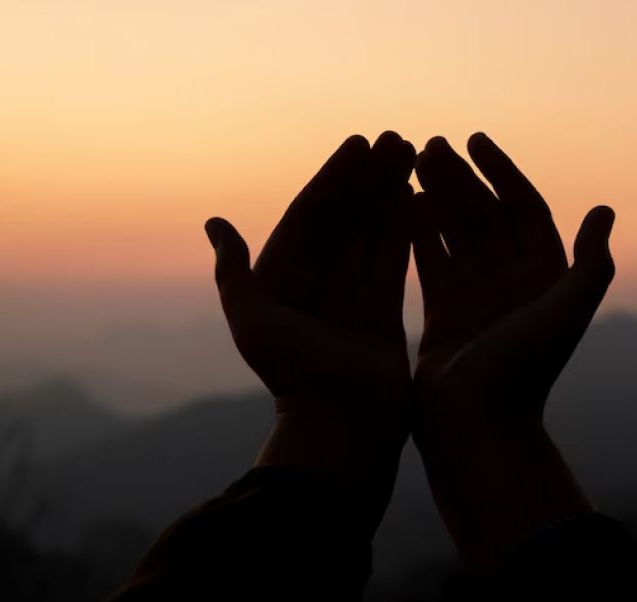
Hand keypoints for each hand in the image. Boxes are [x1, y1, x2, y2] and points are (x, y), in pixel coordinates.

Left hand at [205, 132, 415, 519]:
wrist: (340, 425)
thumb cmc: (292, 373)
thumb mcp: (252, 320)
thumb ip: (235, 272)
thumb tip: (214, 223)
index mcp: (283, 279)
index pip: (310, 214)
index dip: (334, 177)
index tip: (358, 144)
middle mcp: (317, 283)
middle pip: (345, 217)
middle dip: (369, 178)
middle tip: (396, 140)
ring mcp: (352, 296)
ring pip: (374, 233)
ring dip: (392, 194)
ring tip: (415, 156)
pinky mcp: (384, 312)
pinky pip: (397, 261)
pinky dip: (408, 229)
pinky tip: (422, 198)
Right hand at [410, 133, 615, 565]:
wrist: (479, 429)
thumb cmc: (524, 371)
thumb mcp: (565, 313)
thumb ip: (589, 264)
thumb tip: (604, 210)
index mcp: (545, 279)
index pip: (524, 210)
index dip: (502, 172)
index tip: (474, 140)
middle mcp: (512, 285)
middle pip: (485, 216)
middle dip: (460, 178)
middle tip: (430, 144)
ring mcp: (476, 300)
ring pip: (455, 235)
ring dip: (436, 198)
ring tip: (410, 163)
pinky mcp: (443, 317)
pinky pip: (429, 263)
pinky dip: (416, 233)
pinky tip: (398, 204)